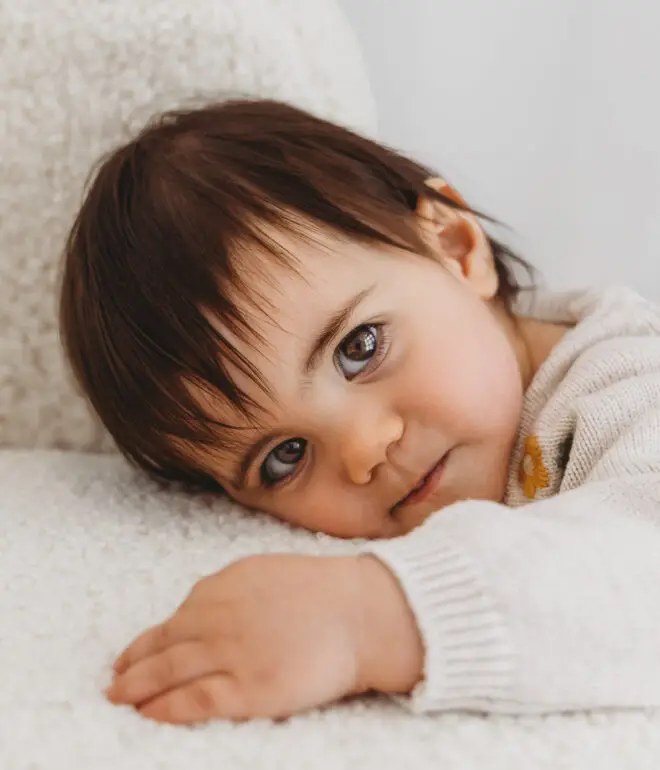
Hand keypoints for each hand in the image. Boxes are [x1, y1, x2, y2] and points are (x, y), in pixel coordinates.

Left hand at [106, 553, 422, 723]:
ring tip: (120, 702)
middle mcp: (216, 618)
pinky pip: (194, 702)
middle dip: (131, 669)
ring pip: (167, 675)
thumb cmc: (320, 591)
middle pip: (160, 648)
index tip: (128, 656)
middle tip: (113, 685)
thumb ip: (227, 589)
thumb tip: (198, 607)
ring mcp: (229, 653)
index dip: (144, 642)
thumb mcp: (263, 572)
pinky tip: (150, 715)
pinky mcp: (246, 689)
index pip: (171, 620)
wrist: (360, 612)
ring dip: (138, 690)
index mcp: (220, 588)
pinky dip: (166, 709)